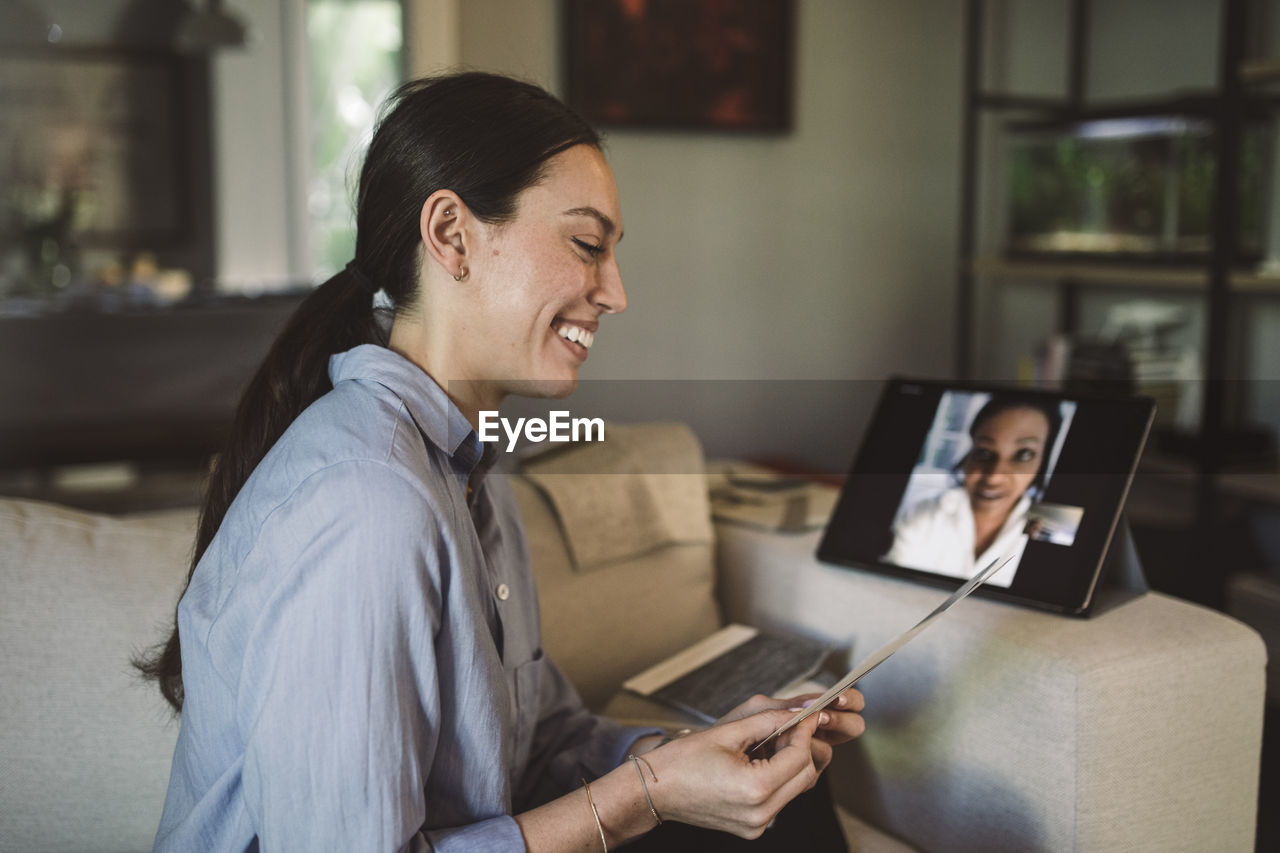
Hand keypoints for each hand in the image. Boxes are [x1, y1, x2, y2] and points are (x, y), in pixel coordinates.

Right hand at [641, 708, 820, 838]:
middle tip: (788, 725)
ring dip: (792, 762)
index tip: (803, 715)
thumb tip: (798, 712)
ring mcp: (758, 825)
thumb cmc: (683, 760)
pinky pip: (780, 799)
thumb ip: (768, 720)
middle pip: (805, 775)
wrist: (656, 790)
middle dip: (801, 746)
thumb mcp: (728, 732)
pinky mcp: (753, 828)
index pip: (799, 756)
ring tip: (771, 741)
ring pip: (796, 788)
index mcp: (755, 789)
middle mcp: (761, 814)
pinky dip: (780, 778)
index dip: (804, 731)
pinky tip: (762, 760)